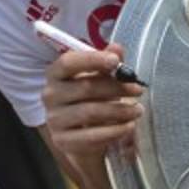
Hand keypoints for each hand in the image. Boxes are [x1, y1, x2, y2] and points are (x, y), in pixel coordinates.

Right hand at [41, 42, 143, 164]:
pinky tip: (128, 126)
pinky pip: (91, 136)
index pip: (68, 62)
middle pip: (85, 87)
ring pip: (90, 112)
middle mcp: (50, 95)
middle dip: (116, 87)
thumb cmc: (88, 99)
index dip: (92, 59)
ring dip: (119, 111)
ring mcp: (54, 119)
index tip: (116, 61)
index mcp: (56, 73)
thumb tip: (117, 47)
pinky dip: (114, 131)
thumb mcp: (98, 78)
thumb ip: (107, 62)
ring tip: (138, 110)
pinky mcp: (63, 140)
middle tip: (138, 90)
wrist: (79, 135)